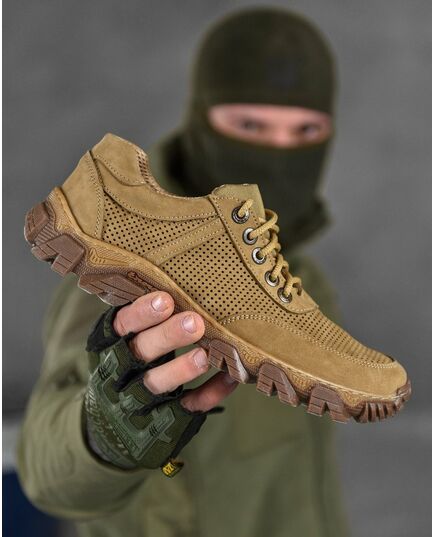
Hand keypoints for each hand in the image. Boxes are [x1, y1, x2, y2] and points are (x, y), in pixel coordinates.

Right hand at [84, 291, 237, 473]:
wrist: (108, 427)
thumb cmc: (125, 368)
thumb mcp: (123, 343)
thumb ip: (145, 321)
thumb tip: (189, 284)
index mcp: (108, 347)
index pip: (121, 326)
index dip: (141, 314)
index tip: (165, 299)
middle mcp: (118, 375)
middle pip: (139, 353)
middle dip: (166, 337)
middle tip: (195, 322)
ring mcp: (136, 403)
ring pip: (156, 385)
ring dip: (181, 370)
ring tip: (204, 356)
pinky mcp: (159, 424)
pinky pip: (185, 408)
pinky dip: (208, 394)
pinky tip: (229, 378)